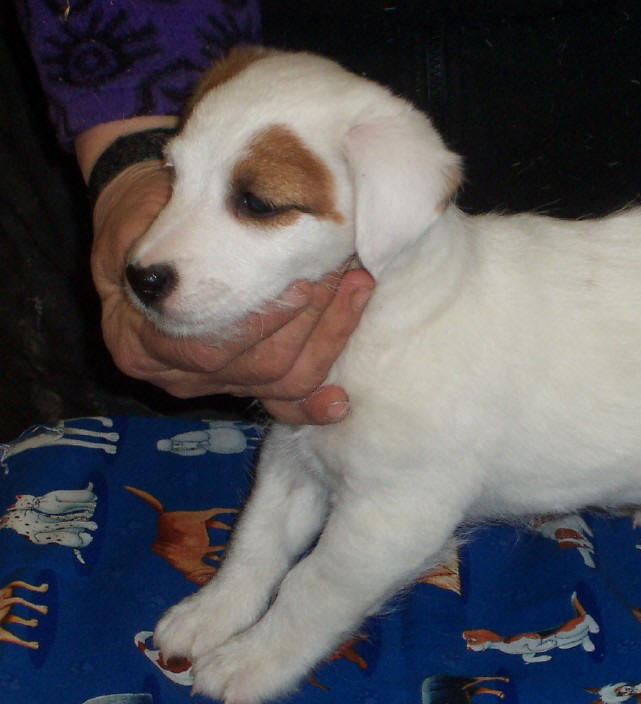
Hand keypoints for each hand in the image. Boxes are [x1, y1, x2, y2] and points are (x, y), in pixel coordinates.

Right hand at [89, 159, 372, 423]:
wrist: (147, 227)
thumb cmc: (144, 216)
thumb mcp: (135, 212)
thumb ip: (158, 235)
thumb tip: (195, 245)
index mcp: (141, 344)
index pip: (212, 348)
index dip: (262, 321)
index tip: (302, 283)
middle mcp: (178, 376)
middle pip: (259, 368)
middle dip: (311, 321)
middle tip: (342, 274)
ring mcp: (216, 384)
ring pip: (283, 382)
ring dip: (329, 338)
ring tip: (357, 288)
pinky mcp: (246, 384)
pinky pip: (283, 405)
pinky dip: (313, 403)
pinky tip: (341, 398)